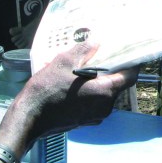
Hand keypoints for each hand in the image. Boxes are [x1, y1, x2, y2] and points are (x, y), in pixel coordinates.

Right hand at [2, 42, 137, 145]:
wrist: (30, 117)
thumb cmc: (48, 89)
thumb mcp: (65, 61)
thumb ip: (84, 50)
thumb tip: (97, 40)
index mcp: (105, 91)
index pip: (130, 77)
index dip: (132, 64)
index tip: (128, 53)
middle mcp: (105, 106)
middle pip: (117, 85)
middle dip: (111, 70)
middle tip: (101, 56)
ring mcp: (95, 116)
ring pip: (105, 94)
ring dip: (99, 81)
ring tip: (84, 68)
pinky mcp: (85, 121)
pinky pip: (95, 103)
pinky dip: (91, 92)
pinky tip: (76, 83)